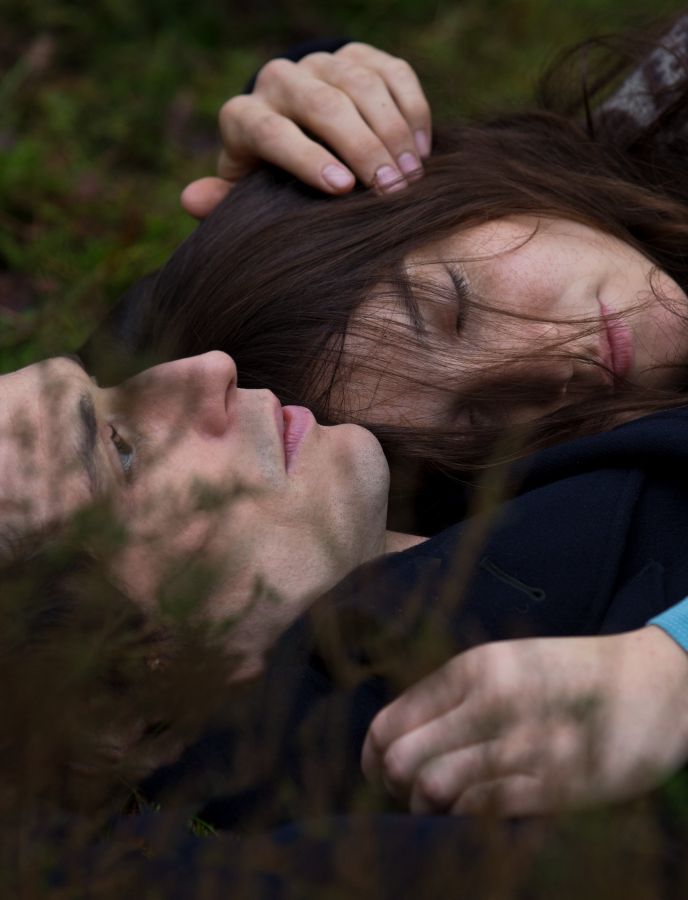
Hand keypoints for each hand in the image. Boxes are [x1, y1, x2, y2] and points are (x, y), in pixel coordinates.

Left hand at [181, 43, 431, 217]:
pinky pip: (393, 73)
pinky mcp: (361, 56)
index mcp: (244, 115)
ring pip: (361, 85)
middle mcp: (279, 79)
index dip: (306, 159)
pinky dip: (412, 110)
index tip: (343, 189)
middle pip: (323, 104)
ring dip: (393, 132)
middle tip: (391, 190)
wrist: (296, 137)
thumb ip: (224, 200)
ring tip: (411, 176)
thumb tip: (191, 199)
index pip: (271, 130)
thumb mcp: (247, 196)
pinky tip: (422, 151)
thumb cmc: (271, 183)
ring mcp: (322, 63)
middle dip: (362, 147)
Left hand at [362, 627, 687, 815]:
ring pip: (433, 788)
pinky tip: (474, 813)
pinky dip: (463, 819)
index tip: (380, 774)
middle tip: (408, 794)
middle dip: (393, 786)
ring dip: (425, 808)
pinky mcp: (553, 784)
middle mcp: (491, 702)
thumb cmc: (567, 678)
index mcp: (474, 669)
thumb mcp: (503, 666)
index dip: (372, 757)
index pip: (390, 721)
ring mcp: (522, 744)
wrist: (651, 687)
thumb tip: (394, 740)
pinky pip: (479, 810)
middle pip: (401, 758)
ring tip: (439, 808)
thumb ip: (452, 697)